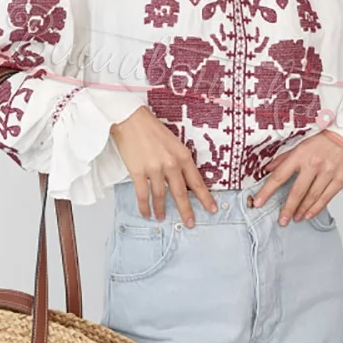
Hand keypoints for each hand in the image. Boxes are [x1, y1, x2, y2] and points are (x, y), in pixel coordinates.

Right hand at [110, 107, 217, 226]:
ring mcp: (154, 169)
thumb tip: (183, 179)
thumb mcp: (174, 142)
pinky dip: (145, 206)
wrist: (131, 120)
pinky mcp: (137, 172)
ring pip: (160, 196)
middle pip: (181, 193)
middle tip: (190, 223)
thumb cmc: (152, 129)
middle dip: (186, 210)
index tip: (211, 209)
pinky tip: (146, 213)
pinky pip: (143, 194)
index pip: (197, 182)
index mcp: (183, 156)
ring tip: (162, 218)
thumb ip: (180, 160)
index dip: (205, 198)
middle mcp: (171, 164)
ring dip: (161, 209)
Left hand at [252, 131, 342, 224]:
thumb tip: (268, 168)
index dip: (267, 191)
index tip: (258, 202)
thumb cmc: (326, 137)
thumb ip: (285, 157)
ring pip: (312, 197)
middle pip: (297, 192)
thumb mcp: (302, 143)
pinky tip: (309, 214)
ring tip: (295, 218)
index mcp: (300, 154)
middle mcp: (313, 164)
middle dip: (287, 209)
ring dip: (302, 210)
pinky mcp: (340, 178)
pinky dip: (316, 208)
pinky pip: (326, 198)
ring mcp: (328, 172)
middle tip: (282, 220)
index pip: (279, 176)